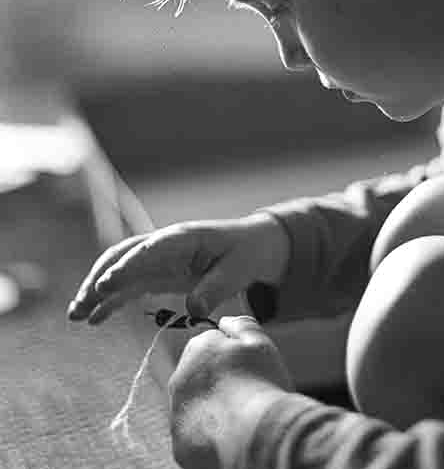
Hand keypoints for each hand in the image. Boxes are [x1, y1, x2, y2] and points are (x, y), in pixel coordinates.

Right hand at [67, 212, 289, 323]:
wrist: (253, 245)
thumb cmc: (246, 253)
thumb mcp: (239, 269)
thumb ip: (216, 287)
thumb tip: (194, 308)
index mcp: (184, 237)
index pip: (150, 249)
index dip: (128, 265)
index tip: (108, 283)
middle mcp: (164, 244)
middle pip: (124, 255)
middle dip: (100, 277)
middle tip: (82, 304)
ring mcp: (158, 259)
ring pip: (119, 271)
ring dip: (97, 291)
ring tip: (77, 316)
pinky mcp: (157, 274)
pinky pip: (128, 286)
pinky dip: (111, 301)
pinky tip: (95, 319)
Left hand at [169, 316, 292, 468]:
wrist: (256, 435)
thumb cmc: (260, 386)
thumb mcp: (259, 342)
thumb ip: (241, 325)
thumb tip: (226, 321)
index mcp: (199, 349)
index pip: (210, 346)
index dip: (231, 357)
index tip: (246, 368)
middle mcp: (180, 379)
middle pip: (199, 376)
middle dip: (217, 382)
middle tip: (244, 393)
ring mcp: (177, 413)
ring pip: (195, 406)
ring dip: (210, 408)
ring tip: (237, 417)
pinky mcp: (180, 444)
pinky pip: (194, 435)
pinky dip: (208, 435)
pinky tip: (228, 435)